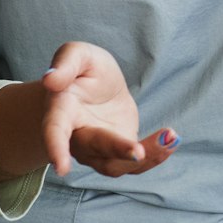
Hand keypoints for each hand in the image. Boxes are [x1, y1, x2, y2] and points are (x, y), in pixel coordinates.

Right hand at [38, 41, 178, 177]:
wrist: (96, 87)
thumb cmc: (83, 70)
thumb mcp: (78, 54)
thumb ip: (66, 63)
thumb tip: (51, 80)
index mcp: (61, 112)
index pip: (54, 131)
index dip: (56, 148)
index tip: (61, 168)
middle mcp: (76, 137)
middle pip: (94, 149)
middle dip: (116, 150)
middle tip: (137, 151)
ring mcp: (97, 151)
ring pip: (116, 164)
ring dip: (145, 156)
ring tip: (169, 138)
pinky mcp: (119, 154)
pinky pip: (135, 164)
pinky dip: (155, 156)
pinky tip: (172, 140)